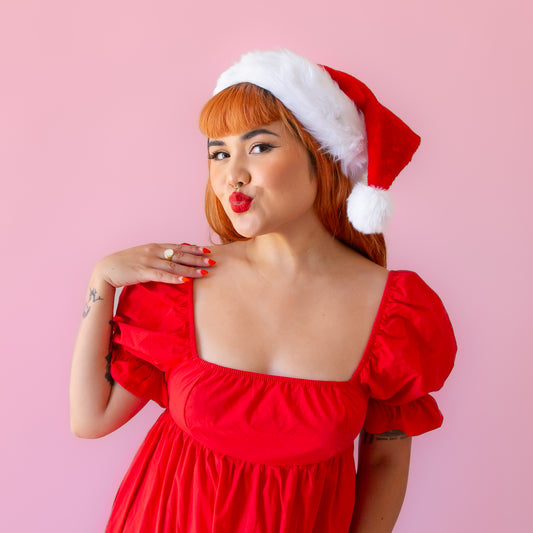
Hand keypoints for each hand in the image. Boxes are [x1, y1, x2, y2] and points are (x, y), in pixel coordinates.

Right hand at [93, 243, 213, 288]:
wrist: (105, 269)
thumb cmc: (125, 265)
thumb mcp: (143, 257)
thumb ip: (157, 258)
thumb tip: (172, 261)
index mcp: (154, 246)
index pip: (178, 246)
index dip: (193, 248)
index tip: (207, 250)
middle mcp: (153, 251)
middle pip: (180, 254)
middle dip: (197, 258)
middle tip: (212, 260)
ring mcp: (148, 261)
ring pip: (174, 265)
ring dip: (190, 269)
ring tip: (204, 272)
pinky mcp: (142, 272)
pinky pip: (162, 275)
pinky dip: (174, 278)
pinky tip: (185, 280)